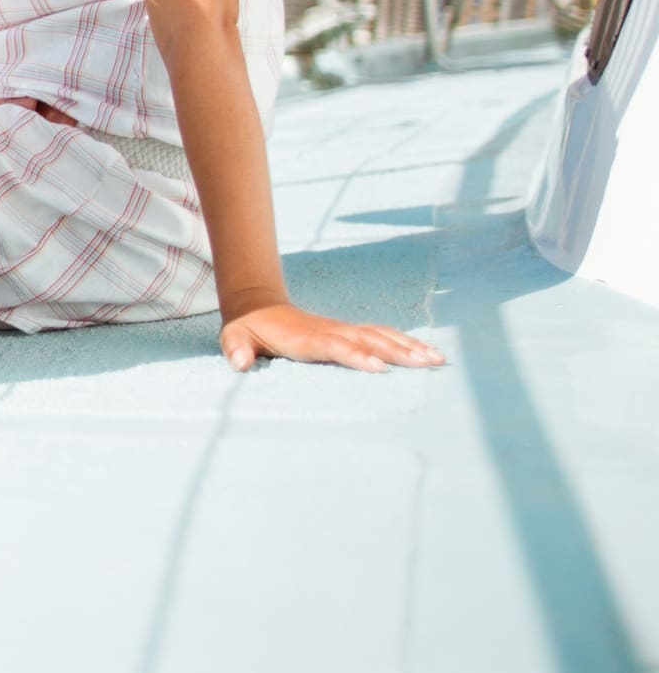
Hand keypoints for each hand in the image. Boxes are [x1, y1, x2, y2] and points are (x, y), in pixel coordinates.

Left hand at [218, 302, 445, 373]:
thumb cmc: (248, 329)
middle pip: (368, 339)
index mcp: (306, 337)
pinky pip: (382, 335)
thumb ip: (236, 350)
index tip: (379, 366)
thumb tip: (239, 363)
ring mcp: (343, 329)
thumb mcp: (235, 338)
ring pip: (381, 336)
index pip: (335, 346)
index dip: (356, 355)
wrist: (258, 307)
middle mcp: (330, 331)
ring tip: (438, 359)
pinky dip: (406, 342)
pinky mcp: (351, 332)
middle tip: (428, 362)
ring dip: (410, 347)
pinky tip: (428, 353)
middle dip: (398, 351)